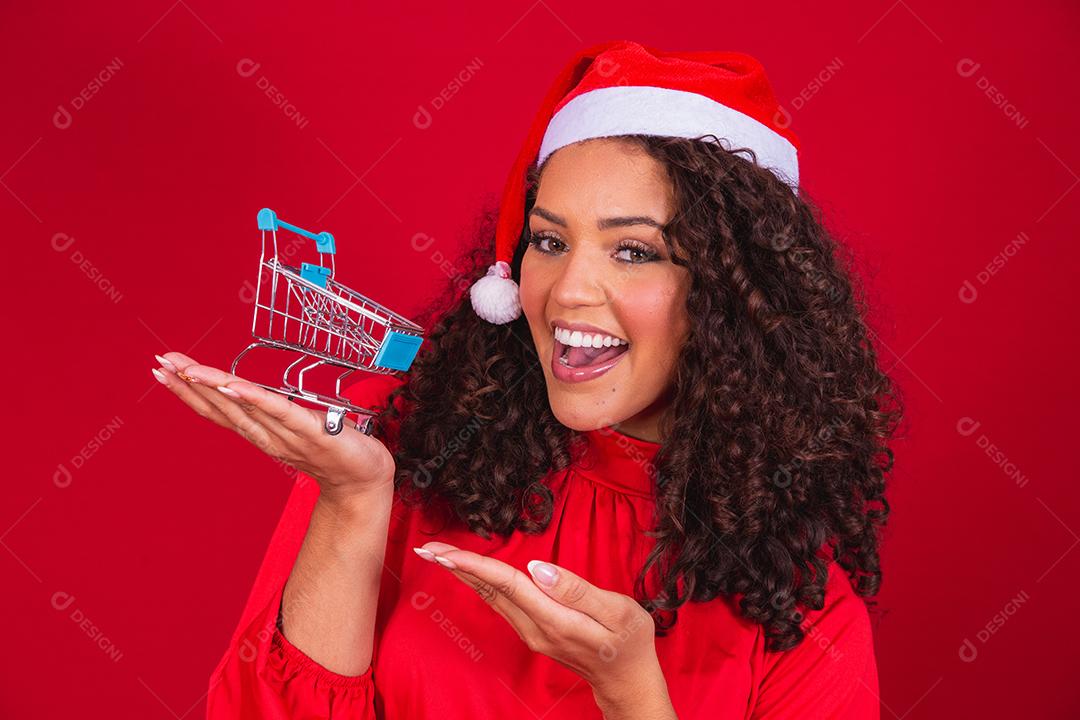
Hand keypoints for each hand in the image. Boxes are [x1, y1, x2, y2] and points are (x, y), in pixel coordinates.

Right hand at [152, 351, 394, 503]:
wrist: (364, 479)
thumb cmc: (334, 449)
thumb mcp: (297, 426)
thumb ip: (275, 413)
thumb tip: (253, 393)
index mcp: (262, 433)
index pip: (219, 410)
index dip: (190, 392)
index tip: (165, 371)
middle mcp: (267, 436)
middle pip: (221, 408)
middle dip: (189, 385)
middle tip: (160, 363)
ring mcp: (287, 435)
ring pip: (242, 409)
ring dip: (212, 387)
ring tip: (186, 369)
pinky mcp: (311, 431)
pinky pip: (279, 412)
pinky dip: (255, 399)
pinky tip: (233, 386)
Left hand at [414, 542, 675, 717]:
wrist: (627, 682)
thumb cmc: (629, 643)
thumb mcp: (619, 613)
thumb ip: (578, 591)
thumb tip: (539, 569)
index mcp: (554, 620)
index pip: (507, 584)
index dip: (476, 564)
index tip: (446, 552)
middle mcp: (535, 629)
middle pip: (489, 590)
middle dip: (457, 567)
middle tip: (426, 546)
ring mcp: (531, 633)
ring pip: (490, 597)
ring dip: (464, 574)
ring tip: (439, 554)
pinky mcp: (533, 632)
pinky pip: (500, 603)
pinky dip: (480, 583)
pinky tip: (469, 573)